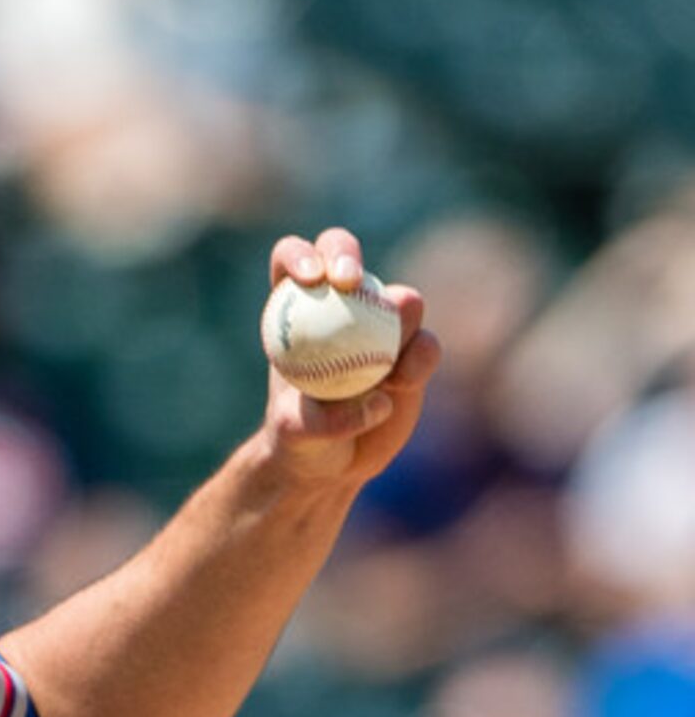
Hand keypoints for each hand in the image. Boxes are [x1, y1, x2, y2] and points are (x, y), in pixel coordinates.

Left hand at [258, 227, 442, 489]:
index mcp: (295, 312)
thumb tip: (379, 401)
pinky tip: (402, 384)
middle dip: (345, 254)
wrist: (332, 463)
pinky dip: (420, 359)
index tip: (312, 279)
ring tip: (390, 369)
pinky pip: (426, 344)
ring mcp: (380, 327)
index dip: (300, 256)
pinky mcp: (413, 353)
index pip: (290, 261)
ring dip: (401, 315)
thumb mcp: (296, 433)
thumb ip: (324, 419)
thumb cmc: (299, 441)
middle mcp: (339, 308)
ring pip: (401, 299)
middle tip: (351, 282)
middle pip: (343, 256)